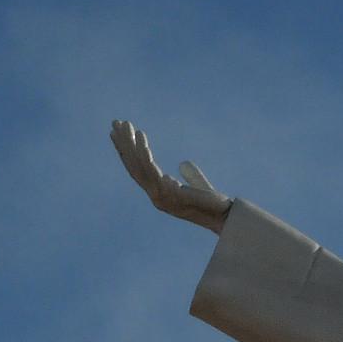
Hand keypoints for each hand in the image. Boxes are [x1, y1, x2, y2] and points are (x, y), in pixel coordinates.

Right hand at [110, 120, 231, 232]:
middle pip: (134, 166)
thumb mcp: (198, 186)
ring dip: (133, 146)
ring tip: (129, 127)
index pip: (138, 170)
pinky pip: (154, 173)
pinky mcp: (173, 196)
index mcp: (160, 193)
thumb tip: (183, 163)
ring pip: (141, 168)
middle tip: (116, 122)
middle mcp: (157, 196)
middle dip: (124, 144)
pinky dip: (147, 158)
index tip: (117, 133)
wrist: (226, 218)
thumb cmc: (214, 206)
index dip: (127, 152)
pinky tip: (143, 144)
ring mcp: (163, 197)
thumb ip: (191, 176)